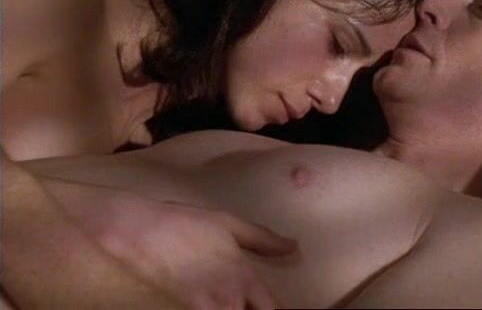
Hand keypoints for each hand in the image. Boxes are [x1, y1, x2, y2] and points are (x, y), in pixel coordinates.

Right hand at [44, 178, 296, 308]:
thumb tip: (292, 247)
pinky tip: (222, 308)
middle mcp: (232, 294)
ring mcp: (210, 304)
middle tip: (257, 309)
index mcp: (246, 272)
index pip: (274, 308)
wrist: (144, 230)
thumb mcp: (229, 224)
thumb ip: (263, 239)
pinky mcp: (187, 308)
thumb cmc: (189, 224)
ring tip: (242, 308)